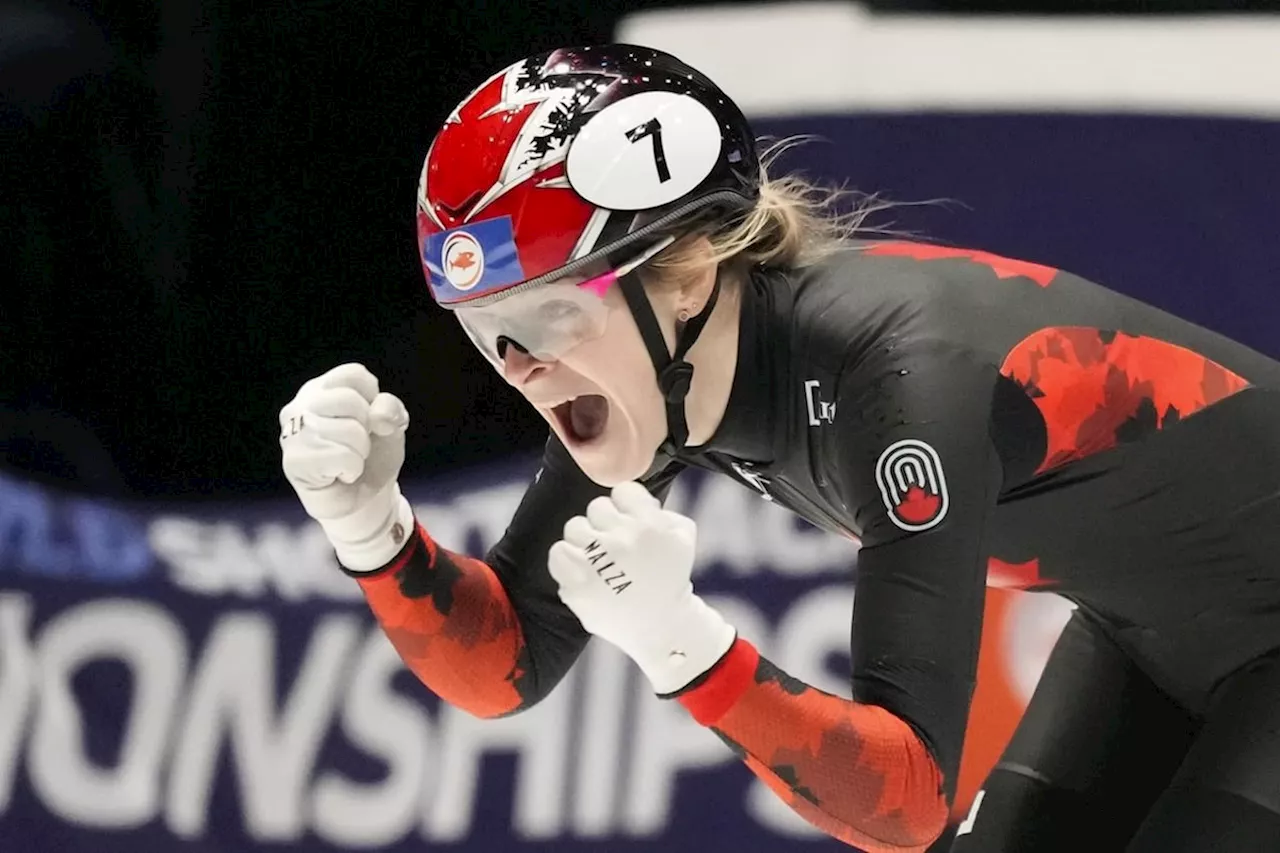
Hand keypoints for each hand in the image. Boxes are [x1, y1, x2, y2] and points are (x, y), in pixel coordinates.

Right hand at [280, 363, 414, 570]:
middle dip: (367, 429)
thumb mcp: (391, 427)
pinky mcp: (294, 461)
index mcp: (321, 389)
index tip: (367, 421)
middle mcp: (300, 405)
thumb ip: (390, 410)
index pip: (354, 375)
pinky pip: (341, 455)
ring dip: (361, 452)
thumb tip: (378, 416)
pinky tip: (341, 474)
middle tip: (358, 446)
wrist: (364, 500)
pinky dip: (352, 468)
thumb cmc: (373, 457)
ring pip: (348, 430)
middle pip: (350, 400)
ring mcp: (292, 433)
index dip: (373, 399)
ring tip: (349, 461)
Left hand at [548, 482, 735, 694]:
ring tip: (597, 560)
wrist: (662, 627)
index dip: (625, 507)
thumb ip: (660, 509)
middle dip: (605, 523)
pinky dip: (566, 559)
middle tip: (614, 546)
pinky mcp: (578, 584)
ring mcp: (598, 562)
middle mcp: (624, 539)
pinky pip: (557, 551)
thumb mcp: (683, 535)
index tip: (629, 524)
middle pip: (596, 507)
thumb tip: (631, 499)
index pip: (623, 490)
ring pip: (574, 526)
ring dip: (585, 541)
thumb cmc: (671, 578)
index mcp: (651, 524)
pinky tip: (580, 570)